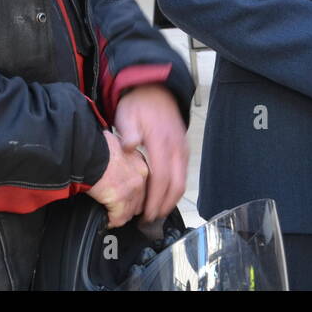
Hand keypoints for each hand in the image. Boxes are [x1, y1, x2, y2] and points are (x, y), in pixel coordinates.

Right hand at [89, 130, 148, 228]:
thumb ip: (122, 161)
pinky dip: (111, 221)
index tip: (127, 199)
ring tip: (110, 215)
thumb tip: (117, 170)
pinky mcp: (120, 198)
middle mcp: (141, 175)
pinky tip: (105, 219)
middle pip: (140, 201)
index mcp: (140, 162)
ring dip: (120, 215)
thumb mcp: (116, 148)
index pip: (144, 186)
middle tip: (117, 209)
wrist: (86, 150)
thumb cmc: (96, 147)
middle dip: (128, 207)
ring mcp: (132, 187)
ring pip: (130, 212)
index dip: (134, 195)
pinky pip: (118, 219)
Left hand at [112, 84, 187, 223]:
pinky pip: (183, 174)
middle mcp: (176, 147)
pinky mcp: (183, 149)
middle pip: (176, 184)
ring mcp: (182, 149)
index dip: (155, 199)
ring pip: (182, 181)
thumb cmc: (139, 105)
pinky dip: (175, 189)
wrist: (156, 91)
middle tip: (151, 220)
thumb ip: (128, 131)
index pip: (161, 178)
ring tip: (157, 213)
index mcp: (161, 141)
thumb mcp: (127, 114)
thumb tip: (131, 146)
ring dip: (171, 200)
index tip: (146, 213)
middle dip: (164, 205)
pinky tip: (164, 197)